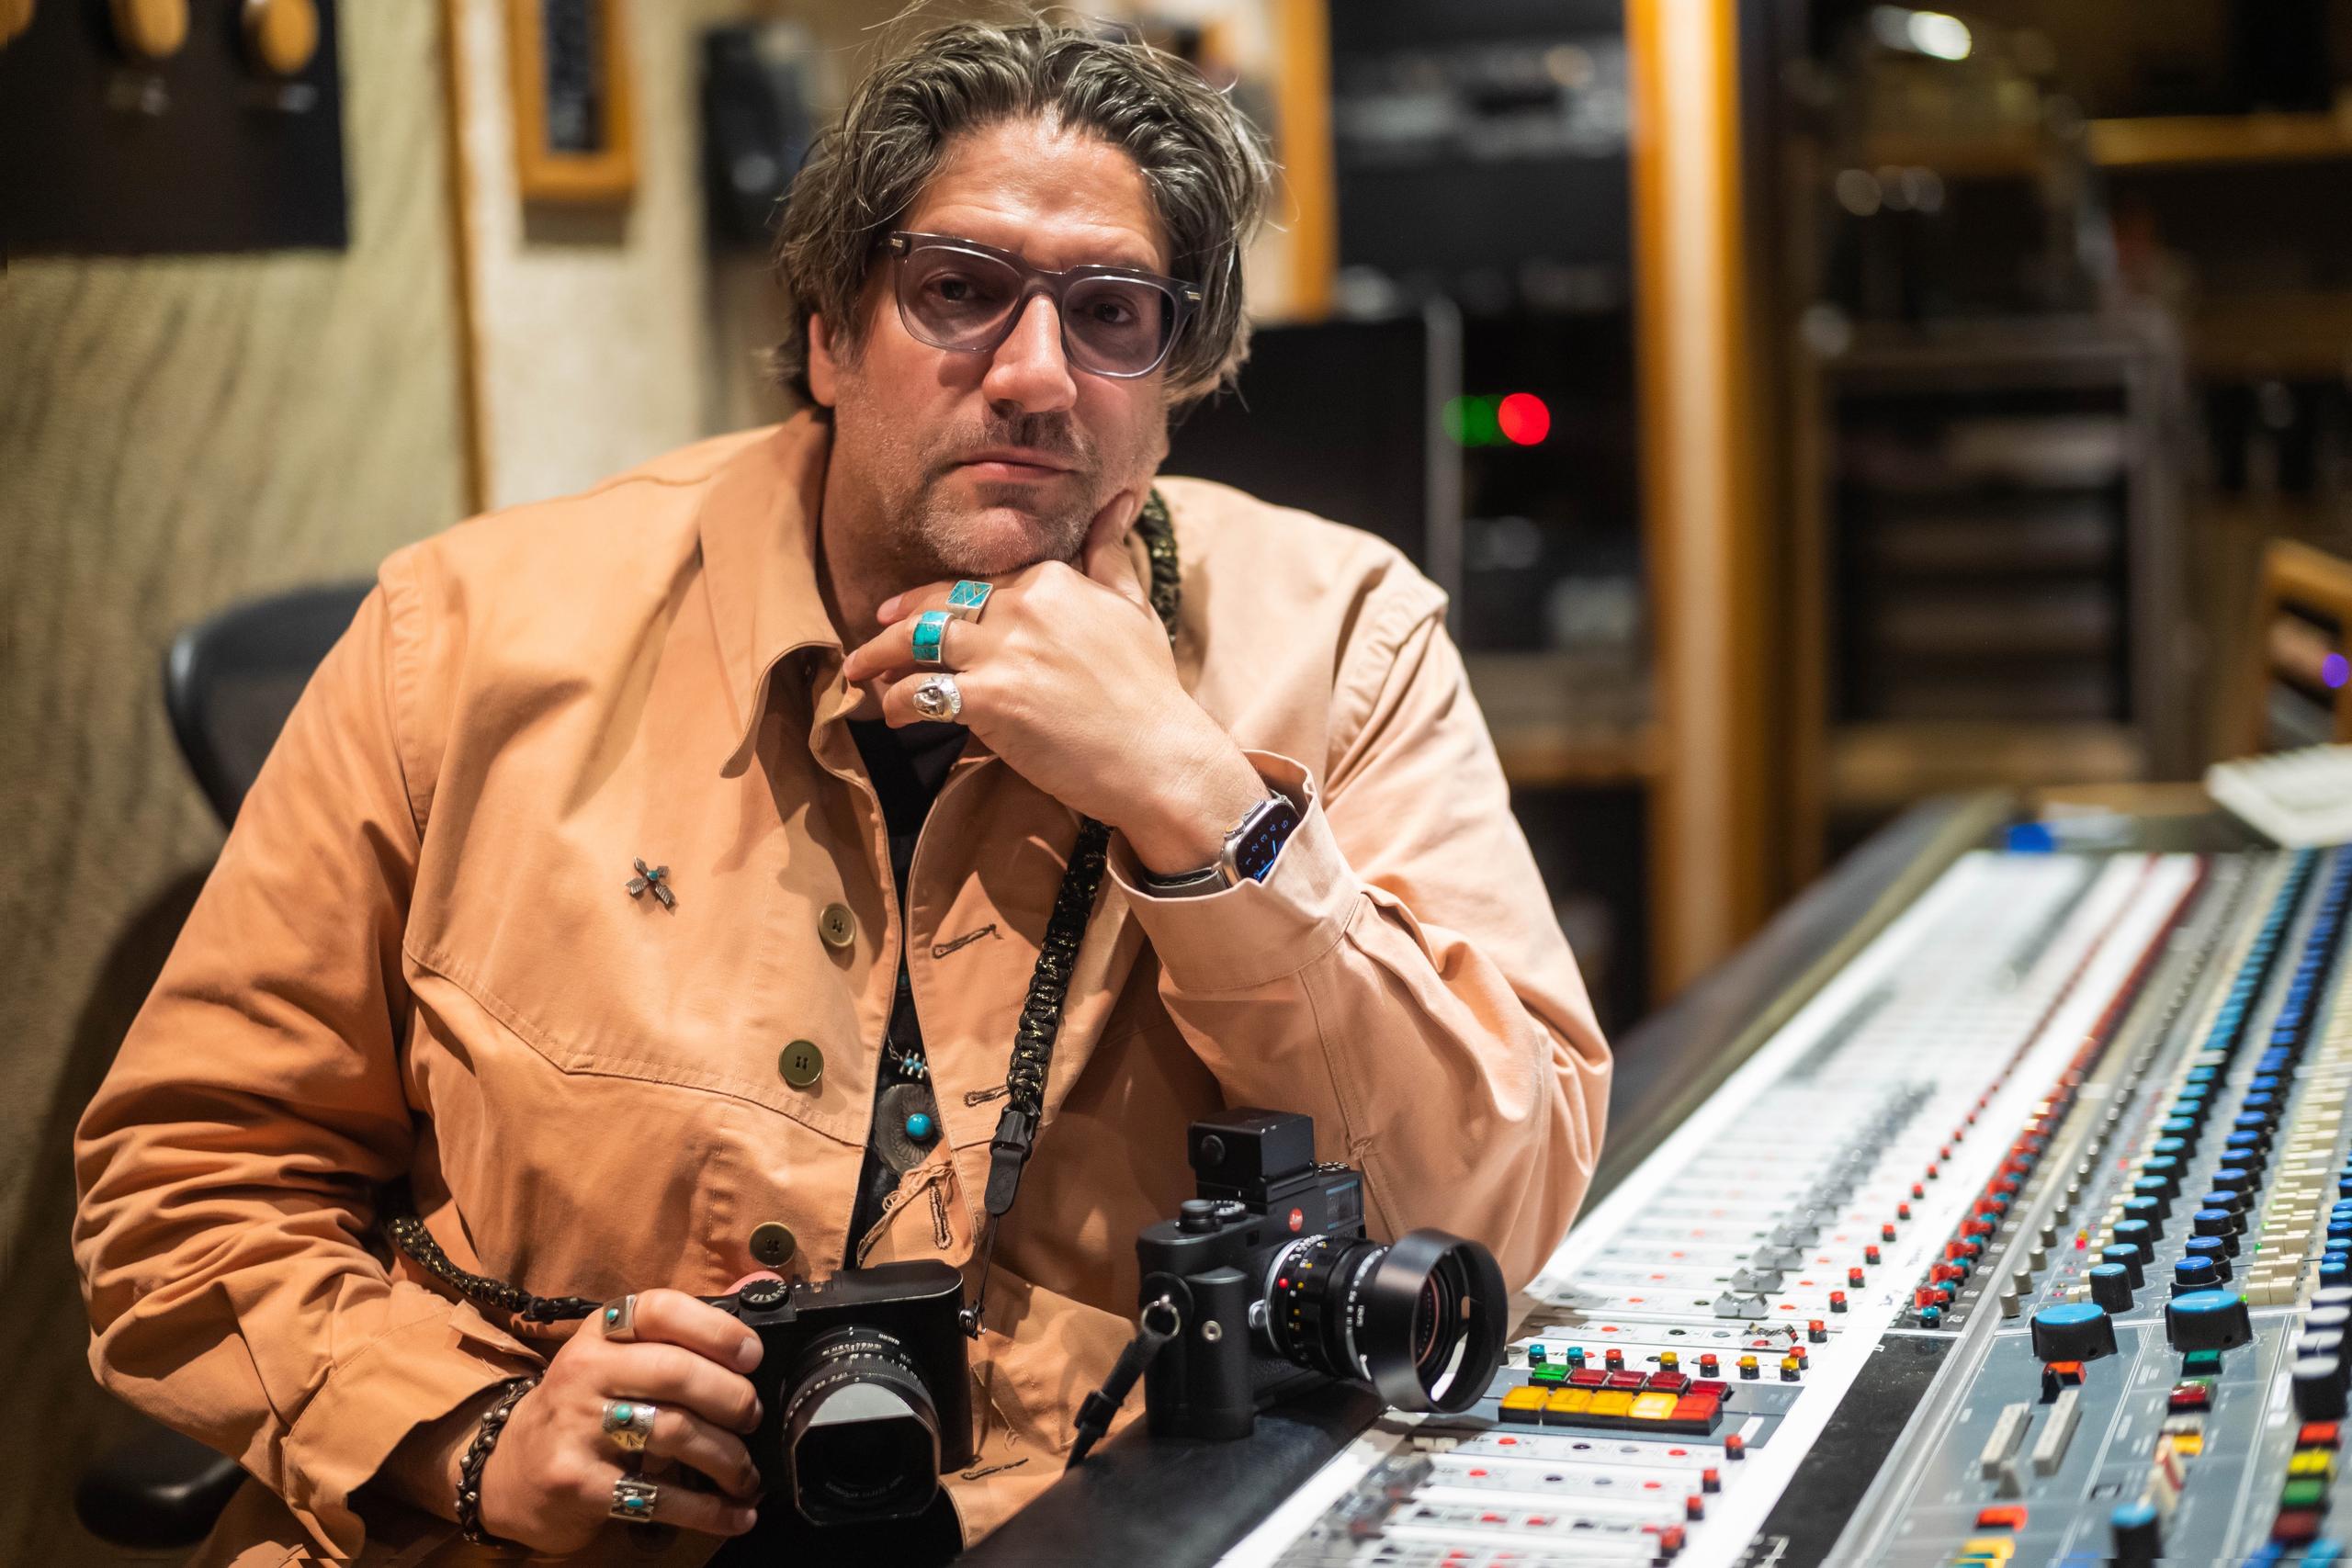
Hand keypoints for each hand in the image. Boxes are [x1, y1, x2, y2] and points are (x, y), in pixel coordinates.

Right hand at [472, 1289, 765, 1552]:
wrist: (510, 1471)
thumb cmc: (585, 1407)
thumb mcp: (617, 1359)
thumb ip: (680, 1333)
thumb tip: (763, 1286)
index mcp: (601, 1332)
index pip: (662, 1310)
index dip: (717, 1330)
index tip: (753, 1356)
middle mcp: (584, 1371)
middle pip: (677, 1373)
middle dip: (733, 1398)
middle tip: (753, 1418)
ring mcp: (576, 1427)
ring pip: (675, 1432)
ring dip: (728, 1458)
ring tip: (746, 1474)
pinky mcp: (577, 1483)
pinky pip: (657, 1494)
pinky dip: (708, 1509)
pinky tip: (736, 1513)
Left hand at [840, 491, 1267, 873]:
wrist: (1160, 758)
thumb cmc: (1149, 690)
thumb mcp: (1134, 607)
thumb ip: (1110, 553)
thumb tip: (1120, 498)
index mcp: (1051, 580)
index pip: (978, 582)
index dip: (939, 597)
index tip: (913, 610)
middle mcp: (1023, 606)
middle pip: (938, 604)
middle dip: (896, 620)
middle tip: (871, 634)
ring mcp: (1005, 651)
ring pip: (918, 642)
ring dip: (878, 658)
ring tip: (858, 673)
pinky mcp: (991, 699)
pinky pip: (920, 692)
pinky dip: (896, 702)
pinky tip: (892, 714)